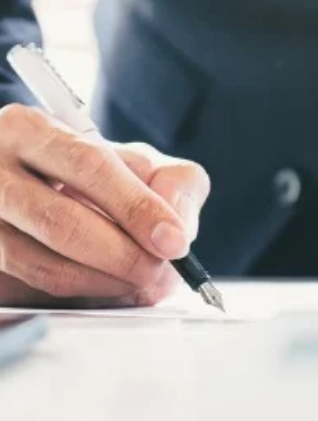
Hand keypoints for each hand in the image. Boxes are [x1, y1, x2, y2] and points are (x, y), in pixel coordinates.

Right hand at [0, 104, 209, 307]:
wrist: (35, 190)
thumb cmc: (90, 175)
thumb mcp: (137, 161)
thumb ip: (173, 181)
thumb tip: (176, 228)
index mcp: (30, 130)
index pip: (88, 166)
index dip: (137, 208)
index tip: (173, 241)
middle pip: (59, 221)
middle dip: (123, 255)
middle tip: (158, 272)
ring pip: (40, 264)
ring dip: (103, 284)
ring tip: (140, 284)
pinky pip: (31, 290)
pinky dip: (79, 297)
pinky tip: (108, 290)